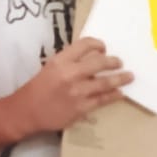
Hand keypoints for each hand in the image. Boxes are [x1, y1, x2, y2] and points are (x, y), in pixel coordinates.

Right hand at [15, 38, 132, 133]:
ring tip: (129, 76)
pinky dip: (113, 95)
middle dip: (113, 62)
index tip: (103, 48)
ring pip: (105, 82)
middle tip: (120, 62)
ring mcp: (77, 92)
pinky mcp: (81, 108)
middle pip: (99, 63)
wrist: (27, 112)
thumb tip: (91, 58)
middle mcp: (70, 74)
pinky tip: (120, 93)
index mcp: (61, 60)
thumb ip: (69, 61)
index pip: (85, 45)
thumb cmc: (37, 88)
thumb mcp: (50, 67)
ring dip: (120, 78)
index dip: (98, 44)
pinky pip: (103, 100)